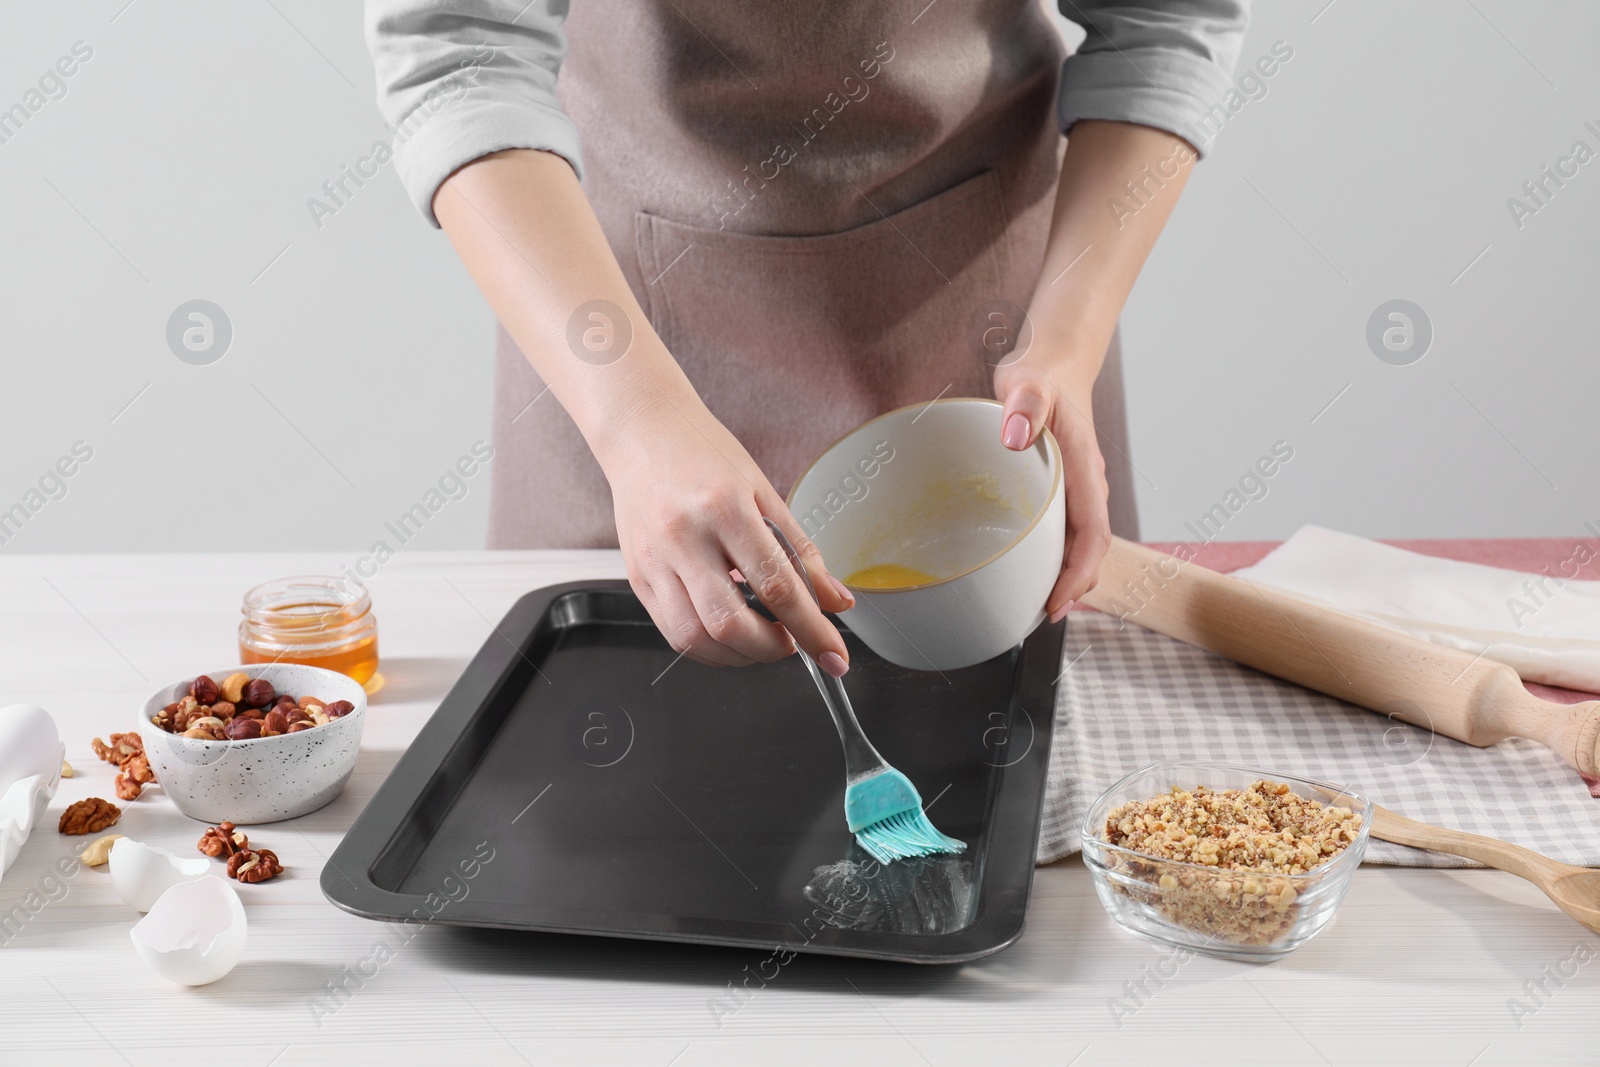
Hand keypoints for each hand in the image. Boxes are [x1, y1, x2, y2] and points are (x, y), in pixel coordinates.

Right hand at [601, 394, 855, 672]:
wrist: (642, 431)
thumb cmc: (704, 454)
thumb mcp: (763, 491)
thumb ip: (800, 551)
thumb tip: (836, 600)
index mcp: (725, 508)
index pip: (777, 586)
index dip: (812, 631)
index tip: (835, 656)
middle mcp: (684, 537)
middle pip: (731, 624)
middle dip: (772, 649)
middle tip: (793, 641)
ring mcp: (654, 561)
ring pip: (696, 638)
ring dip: (739, 656)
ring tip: (762, 639)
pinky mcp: (636, 577)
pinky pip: (672, 632)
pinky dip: (708, 647)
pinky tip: (729, 632)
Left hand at [993, 357, 1110, 621]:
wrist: (1052, 361)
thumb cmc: (1041, 374)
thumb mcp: (1029, 384)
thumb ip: (1024, 405)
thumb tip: (1016, 437)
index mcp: (1084, 472)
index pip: (1093, 536)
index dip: (1079, 574)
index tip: (1058, 601)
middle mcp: (1086, 486)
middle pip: (1090, 550)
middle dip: (1073, 587)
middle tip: (1041, 616)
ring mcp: (1075, 489)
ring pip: (1078, 543)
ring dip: (1064, 575)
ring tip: (1035, 605)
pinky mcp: (1061, 487)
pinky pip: (1063, 530)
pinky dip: (1051, 555)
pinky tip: (1027, 567)